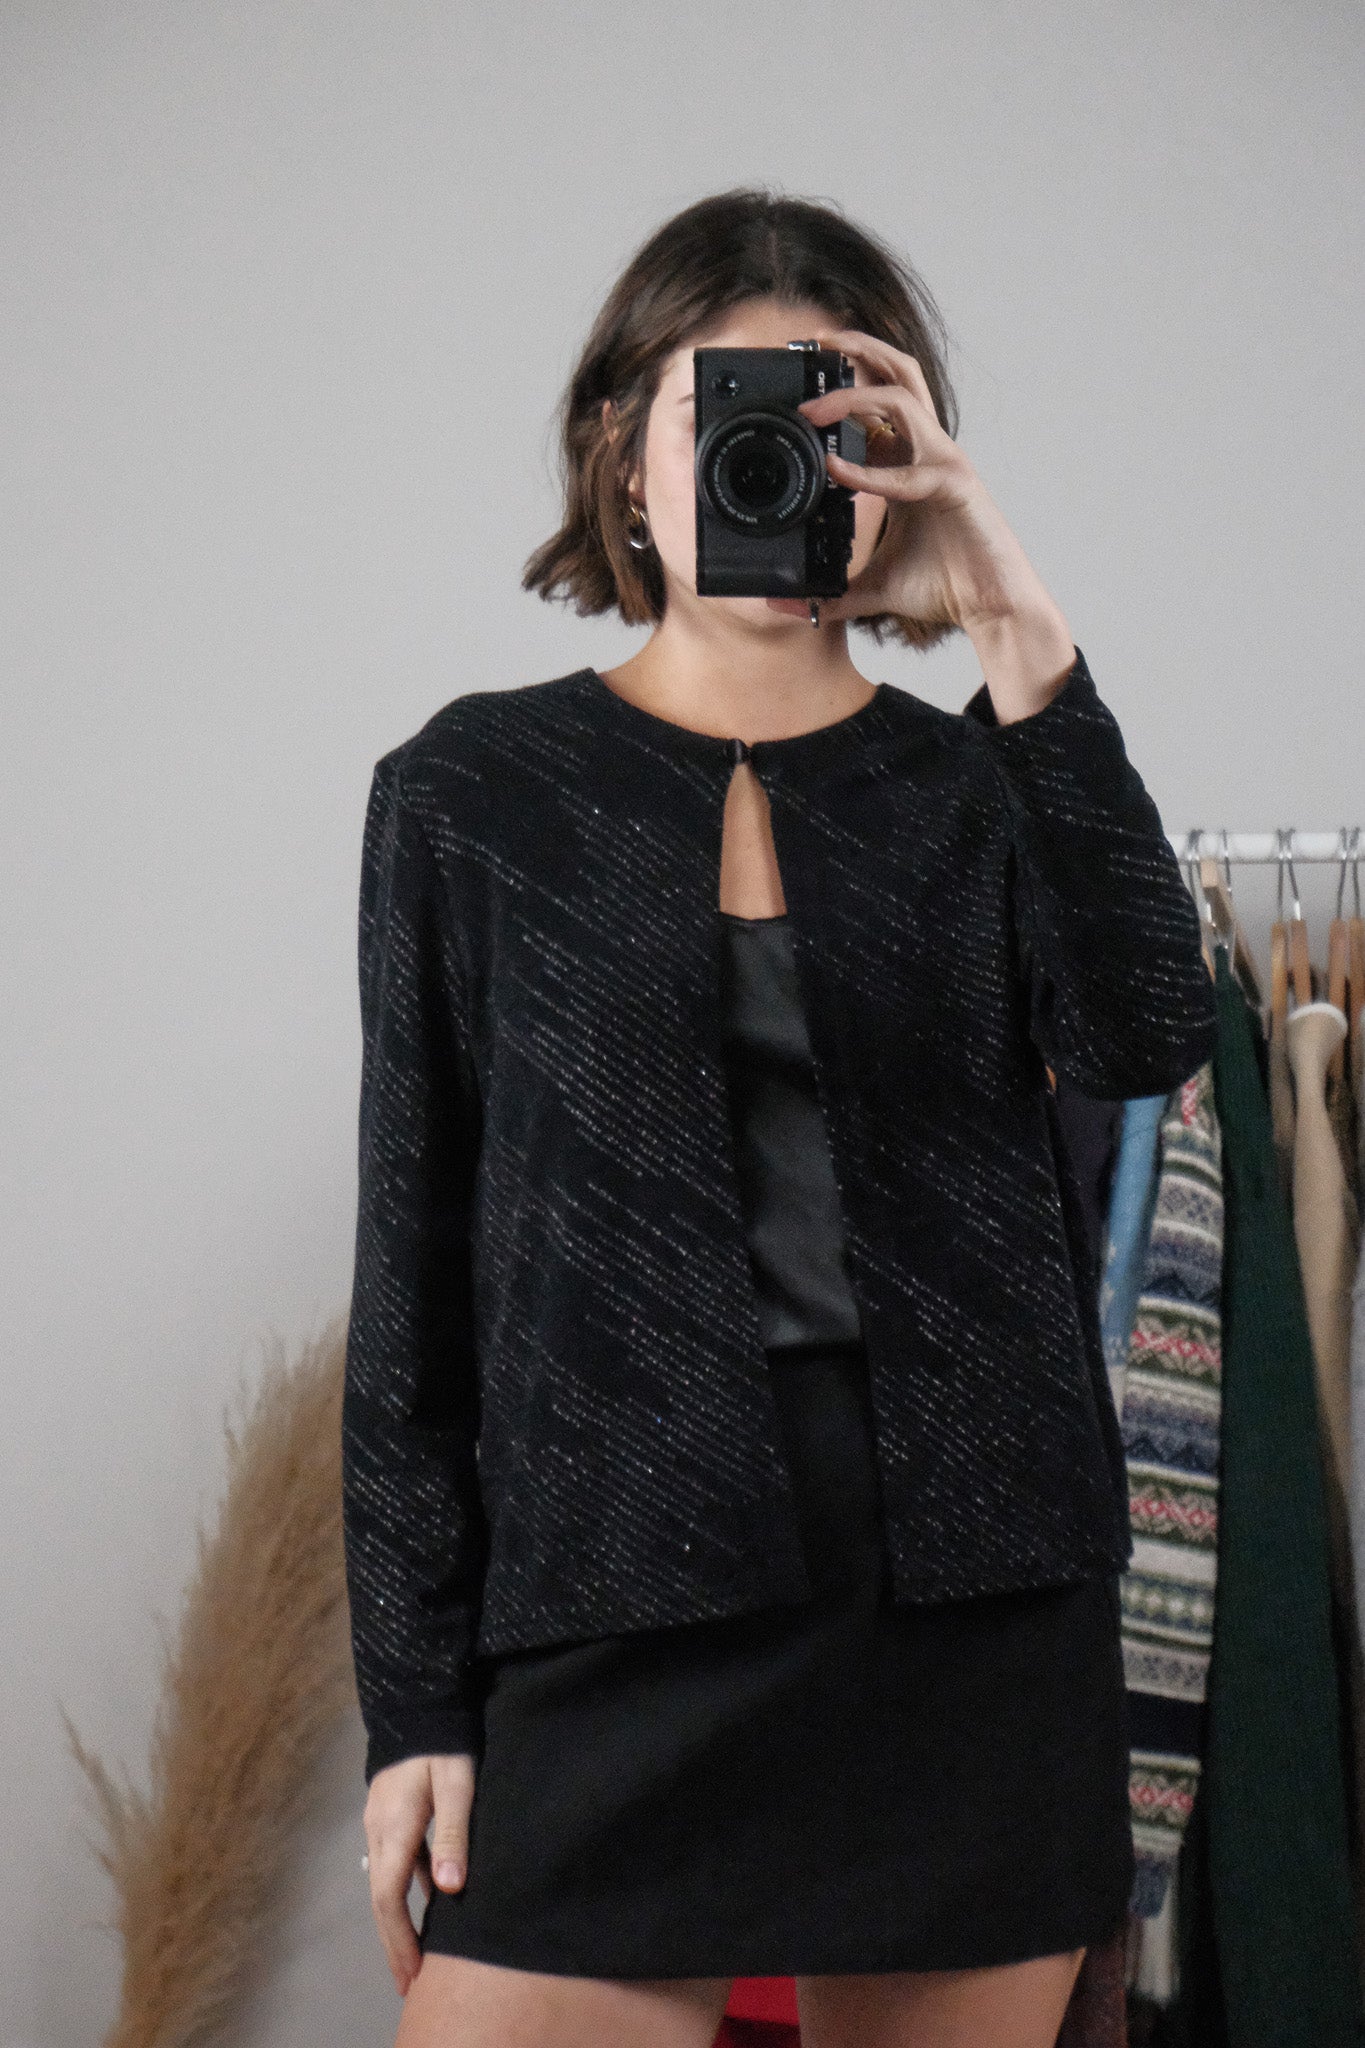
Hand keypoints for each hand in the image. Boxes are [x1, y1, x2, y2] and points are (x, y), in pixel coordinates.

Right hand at [363, 1751, 475, 1997]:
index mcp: (394, 1830)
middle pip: (381, 1899)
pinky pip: (394, 1861)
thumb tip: (449, 1891)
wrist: (418, 1698)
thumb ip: (453, 1835)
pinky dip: (407, 1887)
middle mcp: (378, 1831)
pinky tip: (431, 1898)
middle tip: (409, 1983)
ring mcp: (380, 1820)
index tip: (413, 1975)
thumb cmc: (443, 1741)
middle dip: (394, 1943)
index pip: (389, 1900)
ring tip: (419, 1952)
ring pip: (385, 1881)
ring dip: (399, 1919)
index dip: (400, 1941)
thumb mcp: (457, 1784)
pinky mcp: (388, 1811)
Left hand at [765, 327, 1063, 637]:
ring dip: (852, 394)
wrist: (990, 608)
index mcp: (908, 462)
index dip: (842, 385)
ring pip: (902, 397)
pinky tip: (836, 471)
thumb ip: (828, 593)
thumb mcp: (869, 588)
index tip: (800, 387)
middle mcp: (926, 451)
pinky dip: (869, 469)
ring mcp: (943, 461)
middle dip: (857, 348)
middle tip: (814, 342)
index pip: (876, 404)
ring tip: (811, 407)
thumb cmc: (942, 586)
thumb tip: (782, 606)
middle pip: (898, 374)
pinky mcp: (954, 484)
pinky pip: (907, 466)